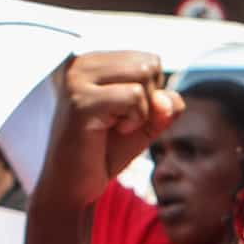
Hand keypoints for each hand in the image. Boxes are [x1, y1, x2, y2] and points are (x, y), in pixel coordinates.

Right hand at [38, 52, 182, 214]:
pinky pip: (135, 98)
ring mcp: (76, 80)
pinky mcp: (80, 101)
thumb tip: (165, 100)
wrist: (76, 183)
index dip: (152, 92)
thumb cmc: (108, 149)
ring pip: (144, 76)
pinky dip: (136, 120)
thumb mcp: (148, 121)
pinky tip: (110, 131)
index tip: (124, 113)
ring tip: (114, 125)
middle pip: (149, 64)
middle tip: (120, 121)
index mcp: (91, 61)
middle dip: (150, 99)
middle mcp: (80, 63)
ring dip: (142, 110)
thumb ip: (167, 104)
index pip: (149, 60)